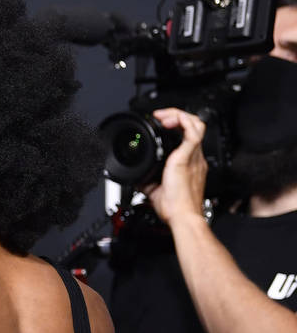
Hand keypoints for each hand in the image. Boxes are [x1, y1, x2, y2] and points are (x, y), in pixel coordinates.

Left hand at [147, 108, 207, 226]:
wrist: (182, 216)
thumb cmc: (174, 208)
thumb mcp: (155, 189)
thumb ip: (147, 179)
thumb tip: (136, 175)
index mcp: (189, 164)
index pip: (187, 138)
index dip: (176, 127)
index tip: (161, 126)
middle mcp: (194, 158)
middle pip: (193, 127)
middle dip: (177, 116)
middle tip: (161, 118)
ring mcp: (193, 157)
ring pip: (196, 124)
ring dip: (180, 115)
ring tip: (164, 117)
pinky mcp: (188, 158)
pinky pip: (193, 132)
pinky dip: (182, 121)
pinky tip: (168, 121)